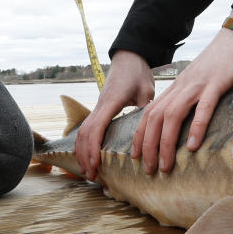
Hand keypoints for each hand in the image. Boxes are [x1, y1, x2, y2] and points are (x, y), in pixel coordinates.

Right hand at [74, 50, 154, 180]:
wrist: (129, 57)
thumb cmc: (138, 73)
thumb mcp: (146, 90)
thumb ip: (145, 109)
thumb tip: (150, 130)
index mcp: (110, 102)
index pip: (96, 128)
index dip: (93, 149)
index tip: (96, 165)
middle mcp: (99, 105)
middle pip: (85, 134)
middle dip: (85, 156)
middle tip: (92, 176)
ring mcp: (97, 106)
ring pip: (82, 131)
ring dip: (82, 151)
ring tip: (88, 170)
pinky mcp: (99, 108)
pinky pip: (87, 127)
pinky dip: (83, 143)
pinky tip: (86, 155)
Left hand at [132, 10, 232, 174]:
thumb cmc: (224, 64)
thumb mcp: (202, 84)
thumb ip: (193, 102)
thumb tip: (188, 128)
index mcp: (178, 88)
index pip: (150, 114)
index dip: (140, 136)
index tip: (136, 157)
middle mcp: (182, 86)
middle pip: (155, 117)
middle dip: (148, 146)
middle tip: (147, 170)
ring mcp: (198, 84)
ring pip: (172, 115)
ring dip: (166, 143)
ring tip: (166, 165)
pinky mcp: (217, 82)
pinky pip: (203, 106)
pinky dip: (196, 127)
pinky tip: (193, 146)